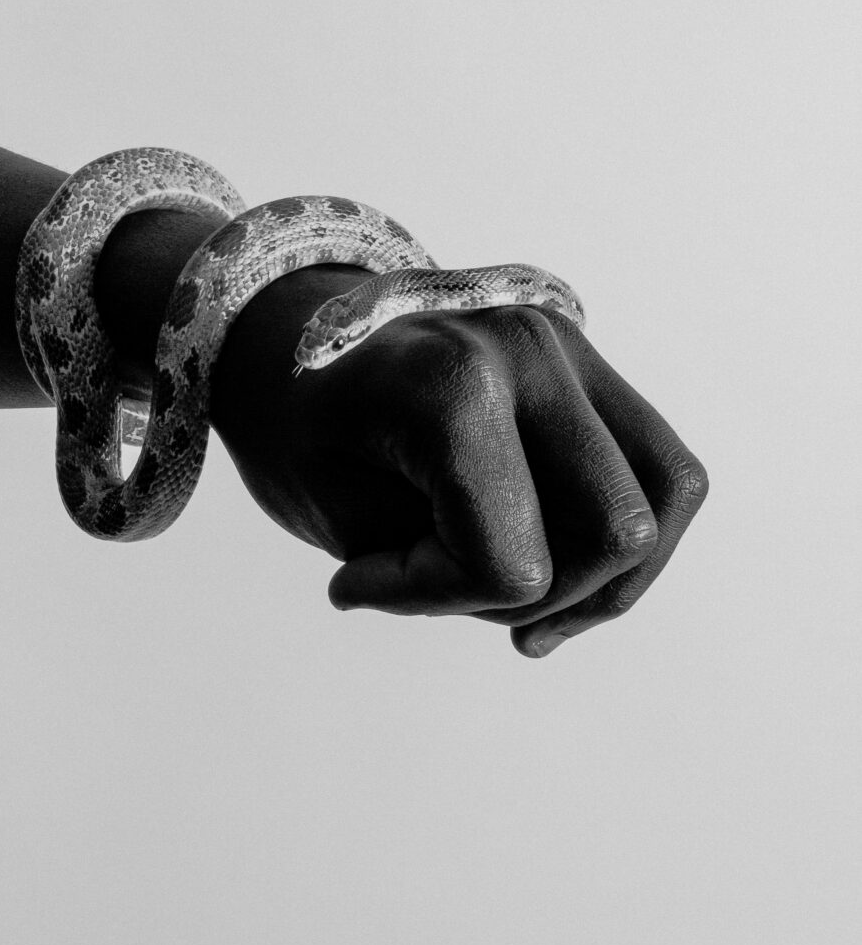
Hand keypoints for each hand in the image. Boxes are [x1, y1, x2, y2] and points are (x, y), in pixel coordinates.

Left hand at [209, 265, 708, 655]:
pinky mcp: (585, 354)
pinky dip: (626, 526)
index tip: (358, 581)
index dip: (436, 598)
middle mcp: (526, 348)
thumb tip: (539, 607)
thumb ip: (447, 572)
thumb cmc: (297, 430)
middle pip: (616, 529)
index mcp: (449, 383)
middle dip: (542, 597)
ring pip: (666, 489)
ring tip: (530, 603)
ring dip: (609, 572)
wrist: (280, 337)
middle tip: (450, 591)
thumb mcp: (338, 517)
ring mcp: (566, 342)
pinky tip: (562, 562)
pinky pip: (658, 458)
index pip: (511, 560)